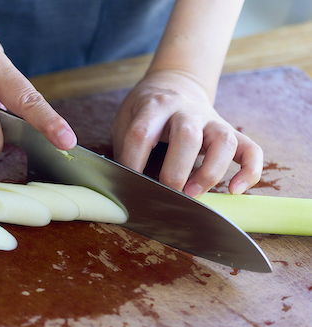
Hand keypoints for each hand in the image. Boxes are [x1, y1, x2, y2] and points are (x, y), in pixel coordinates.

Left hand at [111, 70, 262, 196]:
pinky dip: (249, 171)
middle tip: (166, 193)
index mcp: (154, 106)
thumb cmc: (145, 111)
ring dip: (210, 171)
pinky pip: (251, 149)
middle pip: (187, 135)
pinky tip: (235, 190)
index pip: (141, 134)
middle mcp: (185, 111)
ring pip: (223, 141)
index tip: (129, 184)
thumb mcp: (125, 120)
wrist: (175, 84)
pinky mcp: (230, 131)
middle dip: (175, 170)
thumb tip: (124, 184)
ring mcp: (211, 120)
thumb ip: (125, 147)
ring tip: (193, 193)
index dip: (132, 162)